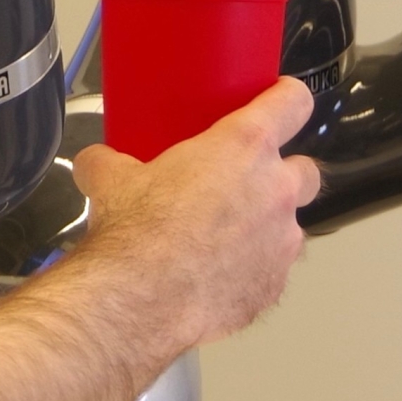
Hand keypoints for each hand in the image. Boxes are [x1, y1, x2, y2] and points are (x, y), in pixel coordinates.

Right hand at [71, 78, 321, 348]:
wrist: (139, 302)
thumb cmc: (136, 233)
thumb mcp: (112, 181)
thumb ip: (111, 163)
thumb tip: (96, 163)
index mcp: (245, 147)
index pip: (292, 102)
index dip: (288, 98)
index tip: (282, 100)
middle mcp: (276, 190)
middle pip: (305, 171)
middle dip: (282, 177)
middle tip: (245, 186)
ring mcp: (281, 241)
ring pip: (289, 228)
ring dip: (264, 230)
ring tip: (221, 242)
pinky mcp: (274, 286)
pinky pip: (271, 272)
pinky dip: (251, 273)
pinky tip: (216, 280)